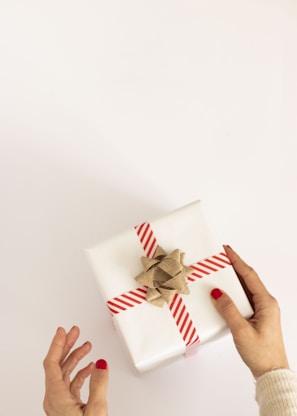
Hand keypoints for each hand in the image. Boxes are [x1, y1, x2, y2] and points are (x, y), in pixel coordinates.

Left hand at [43, 326, 107, 415]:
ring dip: (76, 357)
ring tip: (87, 346)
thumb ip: (98, 384)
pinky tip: (89, 367)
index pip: (51, 363)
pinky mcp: (67, 409)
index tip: (62, 331)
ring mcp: (59, 405)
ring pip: (64, 373)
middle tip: (74, 331)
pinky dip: (80, 372)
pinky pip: (70, 384)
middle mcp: (54, 399)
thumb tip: (101, 364)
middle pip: (57, 365)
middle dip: (67, 345)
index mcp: (55, 397)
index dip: (57, 344)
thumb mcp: (95, 410)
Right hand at [210, 245, 288, 378]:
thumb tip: (217, 292)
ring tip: (219, 272)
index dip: (237, 261)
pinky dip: (234, 293)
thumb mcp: (241, 331)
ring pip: (246, 289)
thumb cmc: (261, 354)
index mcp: (266, 303)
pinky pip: (244, 299)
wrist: (272, 373)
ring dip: (233, 280)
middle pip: (248, 279)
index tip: (227, 250)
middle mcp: (266, 304)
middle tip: (220, 258)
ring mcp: (263, 310)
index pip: (249, 275)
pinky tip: (224, 293)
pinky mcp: (257, 318)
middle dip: (234, 267)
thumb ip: (228, 310)